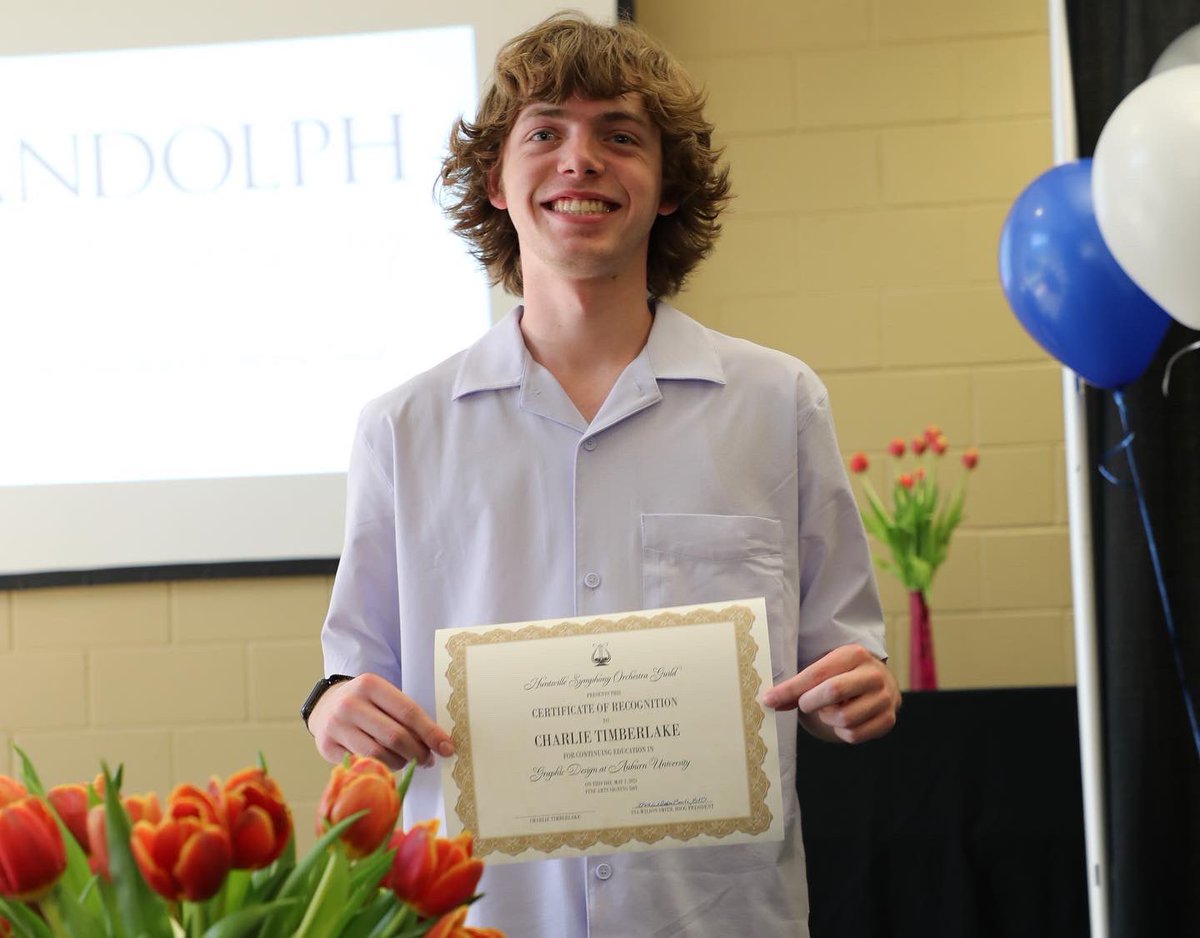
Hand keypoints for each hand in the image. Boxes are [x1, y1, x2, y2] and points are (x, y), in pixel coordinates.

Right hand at [308, 673, 454, 770]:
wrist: (326, 705)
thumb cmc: (366, 703)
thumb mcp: (384, 697)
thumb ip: (406, 714)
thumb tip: (438, 743)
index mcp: (370, 684)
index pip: (408, 712)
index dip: (430, 732)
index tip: (447, 747)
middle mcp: (350, 703)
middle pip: (395, 736)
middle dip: (418, 752)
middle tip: (429, 759)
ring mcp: (335, 726)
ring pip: (379, 755)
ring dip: (401, 762)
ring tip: (407, 760)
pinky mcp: (326, 747)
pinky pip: (362, 764)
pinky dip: (381, 768)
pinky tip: (387, 763)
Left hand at [761, 644, 899, 743]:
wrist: (880, 685)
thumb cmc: (843, 676)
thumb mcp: (825, 669)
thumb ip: (799, 685)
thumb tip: (770, 700)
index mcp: (854, 655)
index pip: (817, 673)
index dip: (790, 689)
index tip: (769, 699)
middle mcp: (873, 675)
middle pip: (833, 691)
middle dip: (810, 702)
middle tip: (805, 704)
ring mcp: (884, 698)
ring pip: (844, 718)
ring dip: (828, 719)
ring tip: (830, 710)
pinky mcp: (888, 720)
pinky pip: (854, 735)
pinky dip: (841, 732)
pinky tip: (844, 721)